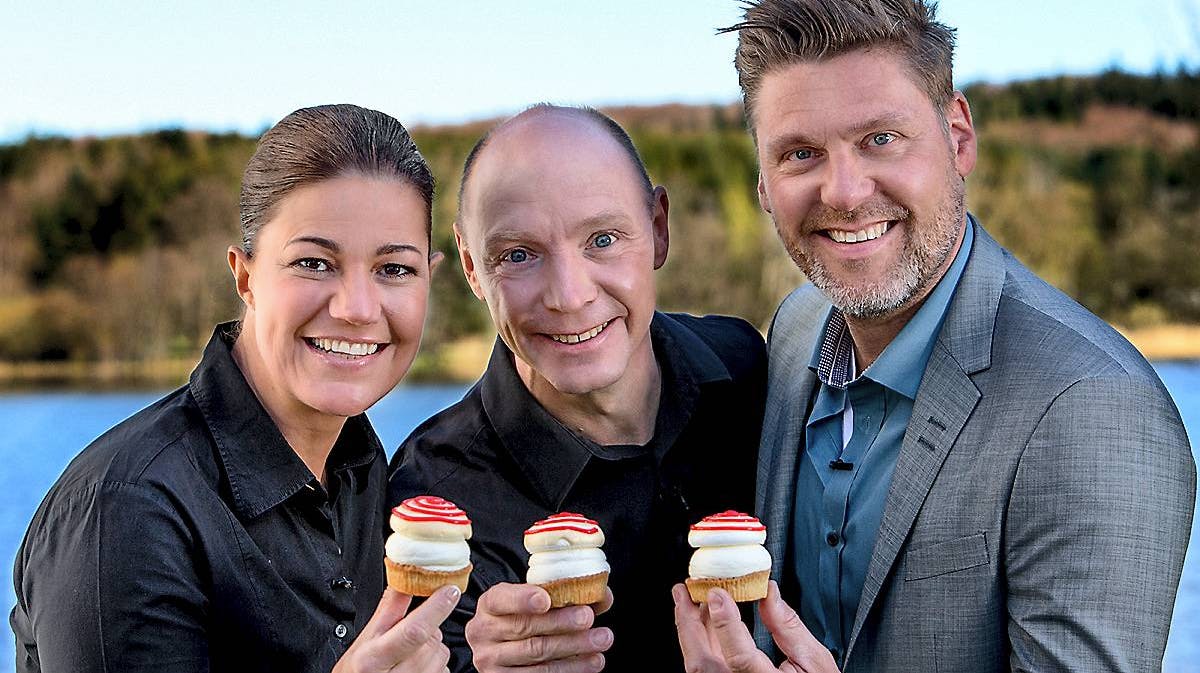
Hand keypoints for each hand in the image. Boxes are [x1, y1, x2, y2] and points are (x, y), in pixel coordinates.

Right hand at [333, 585, 459, 672]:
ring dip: (432, 648)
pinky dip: (436, 664)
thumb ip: (389, 608)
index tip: (450, 590)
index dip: (435, 608)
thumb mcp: (364, 639)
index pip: (413, 630)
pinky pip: (444, 669)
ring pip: (442, 654)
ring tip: (408, 656)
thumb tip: (404, 575)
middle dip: (428, 630)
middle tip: (406, 636)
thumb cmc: (358, 671)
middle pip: (431, 640)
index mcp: (373, 658)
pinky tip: (416, 668)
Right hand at [466, 582, 614, 672]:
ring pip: (536, 655)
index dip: (523, 599)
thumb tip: (603, 595)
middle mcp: (484, 633)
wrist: (503, 647)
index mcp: (489, 605)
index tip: (546, 599)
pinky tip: (590, 662)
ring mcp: (491, 661)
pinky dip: (570, 669)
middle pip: (525, 629)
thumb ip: (565, 594)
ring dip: (573, 648)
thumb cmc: (523, 617)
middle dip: (561, 623)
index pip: (501, 600)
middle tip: (588, 618)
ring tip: (600, 640)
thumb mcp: (534, 600)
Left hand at [672, 581, 837, 672]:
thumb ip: (790, 627)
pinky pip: (706, 667)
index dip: (725, 624)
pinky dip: (701, 642)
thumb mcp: (815, 662)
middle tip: (684, 592)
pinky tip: (704, 622)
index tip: (717, 595)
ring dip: (692, 629)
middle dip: (689, 622)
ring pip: (699, 664)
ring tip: (690, 601)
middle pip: (703, 662)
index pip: (739, 656)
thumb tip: (769, 594)